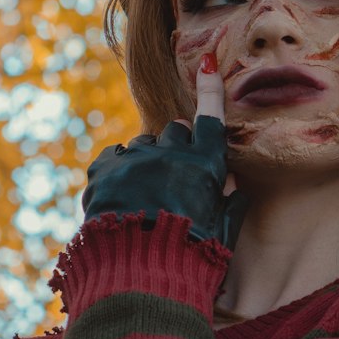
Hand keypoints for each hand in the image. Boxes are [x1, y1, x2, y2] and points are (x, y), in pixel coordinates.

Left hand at [81, 56, 247, 249]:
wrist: (135, 276)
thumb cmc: (188, 257)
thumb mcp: (221, 234)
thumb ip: (231, 203)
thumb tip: (234, 185)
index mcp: (203, 165)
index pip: (210, 118)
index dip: (211, 90)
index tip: (208, 63)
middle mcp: (168, 154)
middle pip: (174, 131)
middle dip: (177, 147)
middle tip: (175, 176)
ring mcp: (133, 160)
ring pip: (143, 144)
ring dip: (147, 160)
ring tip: (145, 194)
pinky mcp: (104, 170)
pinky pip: (114, 156)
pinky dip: (120, 168)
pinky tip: (123, 193)